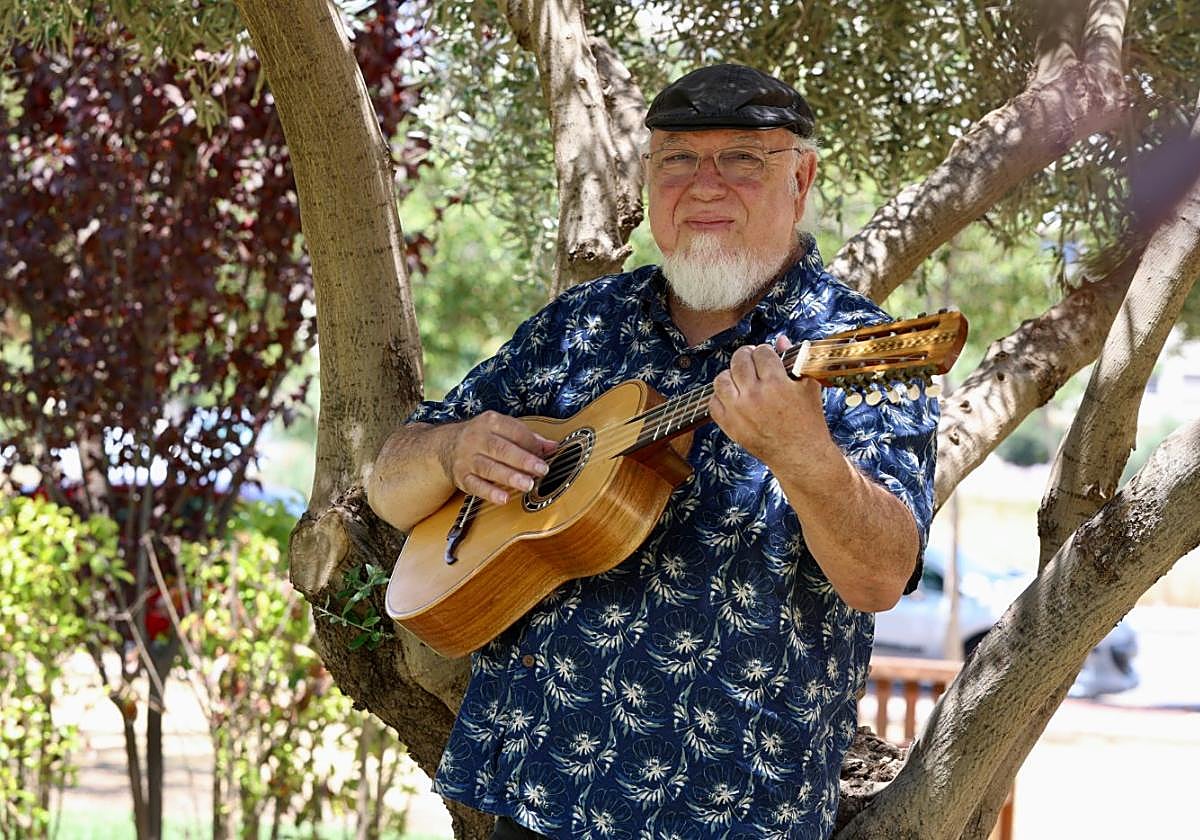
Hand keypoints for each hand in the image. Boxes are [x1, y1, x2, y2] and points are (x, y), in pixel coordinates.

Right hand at [439, 411, 556, 504]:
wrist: (446, 445)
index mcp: (490, 422)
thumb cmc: (482, 437)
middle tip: (541, 470)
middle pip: (501, 449)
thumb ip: (528, 438)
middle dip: (523, 460)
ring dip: (509, 477)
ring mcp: (467, 458)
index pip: (514, 431)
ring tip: (528, 484)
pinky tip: (504, 498)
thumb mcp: (502, 429)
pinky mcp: (462, 477)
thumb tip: (553, 447)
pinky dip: (490, 493)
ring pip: (489, 468)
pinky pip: (476, 486)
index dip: (531, 444)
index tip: (545, 455)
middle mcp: (477, 438)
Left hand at [709, 336, 839, 477]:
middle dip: (746, 356)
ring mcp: (739, 411)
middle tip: (751, 360)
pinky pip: (713, 402)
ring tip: (739, 378)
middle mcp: (754, 395)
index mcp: (776, 383)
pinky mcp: (730, 426)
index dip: (765, 351)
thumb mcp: (808, 386)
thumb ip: (794, 359)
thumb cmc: (808, 421)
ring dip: (730, 374)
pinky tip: (732, 397)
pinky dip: (720, 397)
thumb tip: (781, 339)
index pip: (761, 352)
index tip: (767, 357)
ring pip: (721, 379)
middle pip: (739, 360)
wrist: (800, 455)